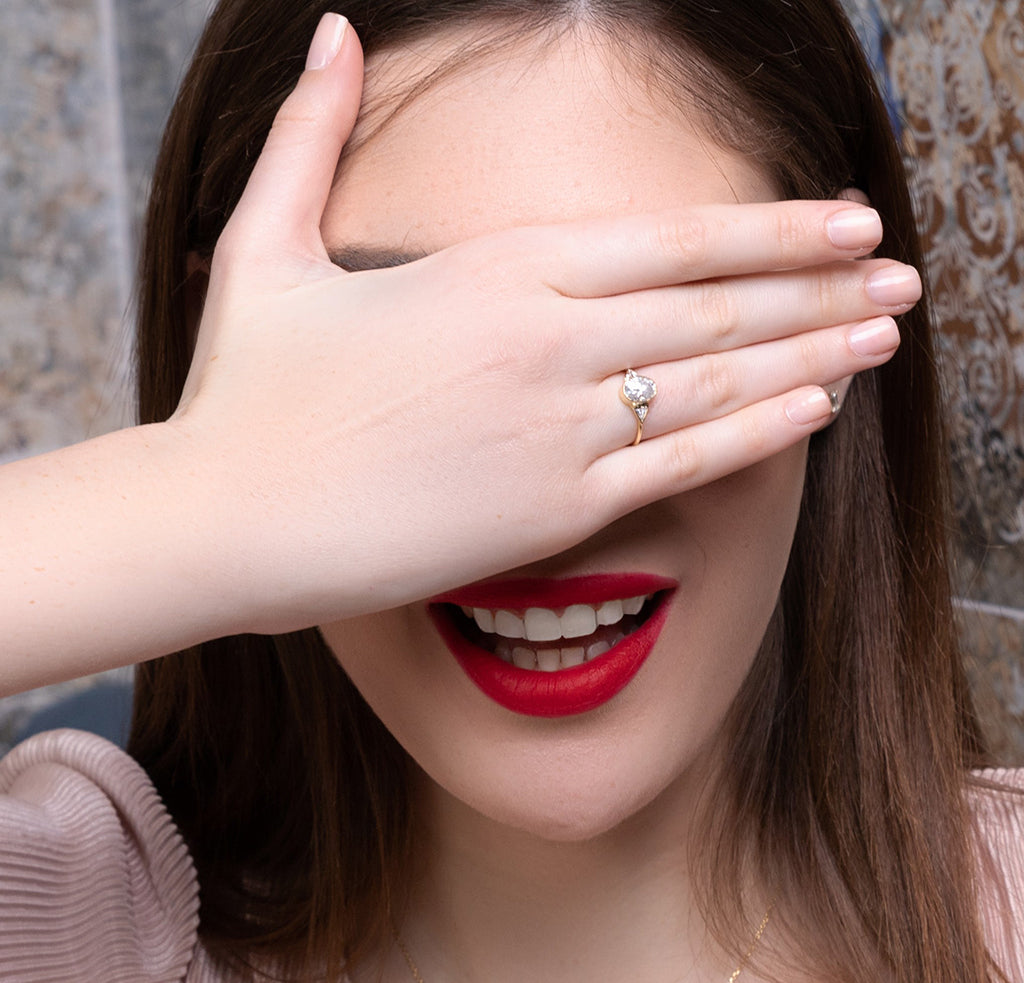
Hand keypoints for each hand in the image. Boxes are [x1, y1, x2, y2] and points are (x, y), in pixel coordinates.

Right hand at [171, 14, 917, 632]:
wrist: (226, 519)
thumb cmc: (245, 393)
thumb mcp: (263, 244)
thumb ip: (311, 133)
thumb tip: (326, 31)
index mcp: (491, 271)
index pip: (667, 237)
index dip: (769, 228)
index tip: (843, 221)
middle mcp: (543, 341)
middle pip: (716, 305)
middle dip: (822, 286)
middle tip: (902, 276)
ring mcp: (558, 429)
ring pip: (718, 381)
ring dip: (815, 353)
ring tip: (884, 335)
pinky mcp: (554, 512)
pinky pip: (684, 462)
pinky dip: (759, 433)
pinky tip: (815, 411)